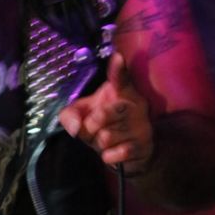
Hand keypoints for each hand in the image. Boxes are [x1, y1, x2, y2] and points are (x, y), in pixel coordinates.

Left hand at [58, 52, 153, 175]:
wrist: (129, 155)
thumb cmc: (104, 126)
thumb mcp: (84, 114)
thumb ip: (70, 114)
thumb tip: (74, 126)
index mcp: (122, 91)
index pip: (120, 78)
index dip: (118, 68)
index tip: (118, 57)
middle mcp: (135, 105)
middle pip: (100, 116)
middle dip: (89, 127)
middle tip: (94, 129)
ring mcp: (141, 126)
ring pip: (105, 137)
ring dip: (98, 143)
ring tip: (106, 140)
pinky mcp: (143, 146)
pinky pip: (113, 154)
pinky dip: (107, 156)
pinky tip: (114, 152)